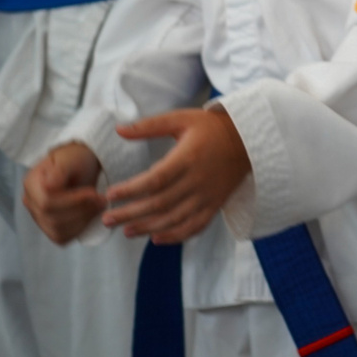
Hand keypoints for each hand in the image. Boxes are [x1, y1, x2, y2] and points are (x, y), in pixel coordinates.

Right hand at [23, 142, 105, 243]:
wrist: (81, 166)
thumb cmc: (76, 159)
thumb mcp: (71, 158)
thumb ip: (60, 171)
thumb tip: (48, 187)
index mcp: (31, 183)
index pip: (47, 202)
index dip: (73, 201)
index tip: (94, 192)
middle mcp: (30, 201)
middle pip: (52, 218)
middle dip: (81, 210)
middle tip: (102, 200)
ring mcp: (37, 216)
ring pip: (56, 230)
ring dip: (83, 220)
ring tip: (99, 206)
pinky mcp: (48, 226)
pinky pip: (60, 237)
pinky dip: (78, 230)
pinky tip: (90, 216)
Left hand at [98, 109, 251, 244]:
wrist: (249, 139)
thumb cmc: (212, 127)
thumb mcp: (182, 118)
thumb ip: (150, 125)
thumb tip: (118, 129)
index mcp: (188, 158)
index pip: (155, 180)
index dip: (131, 190)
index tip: (110, 195)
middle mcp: (197, 181)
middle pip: (160, 204)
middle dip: (130, 214)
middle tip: (107, 219)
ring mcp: (207, 196)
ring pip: (174, 219)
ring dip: (148, 228)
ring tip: (125, 231)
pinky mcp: (215, 205)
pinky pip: (195, 226)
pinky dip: (176, 236)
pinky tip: (157, 238)